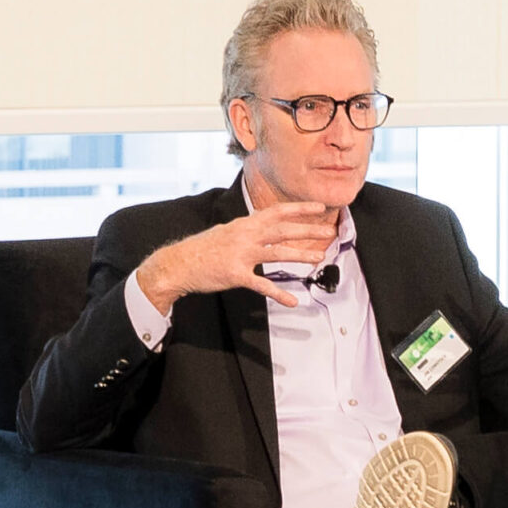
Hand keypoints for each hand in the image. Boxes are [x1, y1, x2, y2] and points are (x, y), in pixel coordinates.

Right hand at [136, 201, 342, 310]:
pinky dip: (278, 293)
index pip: (277, 211)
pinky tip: (292, 300)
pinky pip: (261, 284)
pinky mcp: (235, 274)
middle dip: (307, 230)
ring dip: (300, 255)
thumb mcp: (227, 231)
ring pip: (277, 253)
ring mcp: (240, 254)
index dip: (299, 208)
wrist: (178, 263)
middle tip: (328, 231)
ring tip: (319, 258)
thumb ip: (247, 229)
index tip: (319, 207)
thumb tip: (263, 225)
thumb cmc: (204, 249)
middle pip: (282, 230)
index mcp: (245, 224)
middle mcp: (245, 235)